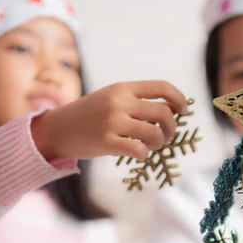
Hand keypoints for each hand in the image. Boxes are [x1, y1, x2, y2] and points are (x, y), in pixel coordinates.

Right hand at [32, 81, 187, 159]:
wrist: (57, 129)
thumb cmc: (89, 115)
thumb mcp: (111, 98)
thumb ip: (136, 101)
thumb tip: (172, 109)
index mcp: (122, 88)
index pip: (162, 87)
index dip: (179, 99)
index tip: (184, 111)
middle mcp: (119, 102)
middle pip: (163, 113)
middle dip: (172, 128)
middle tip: (167, 136)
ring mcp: (112, 122)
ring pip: (155, 134)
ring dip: (160, 143)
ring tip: (151, 145)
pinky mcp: (106, 142)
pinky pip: (140, 150)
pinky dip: (144, 154)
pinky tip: (138, 153)